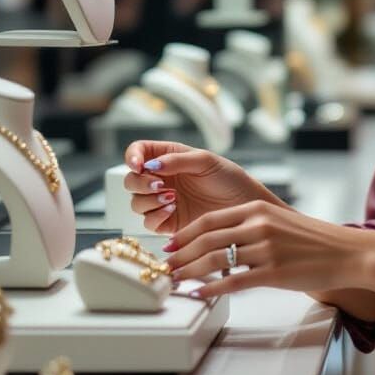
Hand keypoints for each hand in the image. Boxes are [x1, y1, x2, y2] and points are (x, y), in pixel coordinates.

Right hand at [123, 140, 270, 234]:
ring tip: (172, 198)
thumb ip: (176, 160)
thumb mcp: (205, 161)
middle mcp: (162, 179)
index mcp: (169, 157)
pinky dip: (155, 216)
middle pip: (131, 180)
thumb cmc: (229, 178)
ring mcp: (163, 201)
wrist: (244, 206)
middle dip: (140, 183)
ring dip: (148, 200)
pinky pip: (147, 222)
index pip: (138, 152)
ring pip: (136, 202)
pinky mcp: (167, 223)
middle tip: (159, 185)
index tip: (138, 165)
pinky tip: (172, 210)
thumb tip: (150, 165)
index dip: (132, 157)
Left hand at [162, 200, 364, 298]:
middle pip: (206, 240)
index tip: (170, 245)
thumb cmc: (313, 239)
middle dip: (180, 255)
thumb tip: (220, 241)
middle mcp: (258, 226)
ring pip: (215, 261)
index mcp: (257, 210)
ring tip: (176, 282)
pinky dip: (211, 289)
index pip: (209, 220)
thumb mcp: (279, 221)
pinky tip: (200, 294)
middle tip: (165, 267)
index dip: (185, 234)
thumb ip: (250, 226)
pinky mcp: (273, 273)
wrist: (345, 252)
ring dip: (190, 272)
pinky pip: (233, 282)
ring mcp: (265, 250)